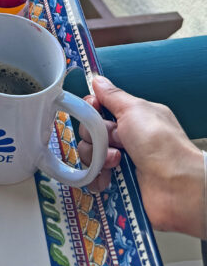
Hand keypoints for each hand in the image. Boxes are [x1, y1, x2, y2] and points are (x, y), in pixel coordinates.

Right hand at [78, 76, 205, 238]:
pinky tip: (108, 177)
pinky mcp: (115, 183)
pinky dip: (96, 177)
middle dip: (96, 135)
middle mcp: (124, 138)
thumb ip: (113, 95)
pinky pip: (92, 177)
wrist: (176, 185)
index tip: (95, 110)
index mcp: (132, 118)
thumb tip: (97, 79)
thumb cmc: (161, 143)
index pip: (99, 108)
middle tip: (116, 140)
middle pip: (89, 131)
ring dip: (99, 156)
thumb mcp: (136, 109)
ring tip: (117, 161)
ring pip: (88, 154)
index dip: (92, 109)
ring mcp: (119, 161)